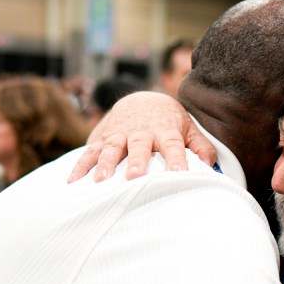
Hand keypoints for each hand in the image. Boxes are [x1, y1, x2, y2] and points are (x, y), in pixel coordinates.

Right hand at [67, 91, 216, 182]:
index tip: (179, 174)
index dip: (176, 159)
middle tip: (135, 177)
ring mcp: (120, 134)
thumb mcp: (189, 129)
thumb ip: (201, 147)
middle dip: (137, 161)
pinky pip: (90, 152)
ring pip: (111, 149)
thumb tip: (211, 166)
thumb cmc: (169, 121)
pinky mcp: (104, 139)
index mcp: (165, 130)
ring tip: (100, 181)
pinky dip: (80, 166)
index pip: (173, 145)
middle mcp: (141, 132)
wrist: (142, 101)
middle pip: (139, 146)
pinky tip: (72, 182)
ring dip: (106, 164)